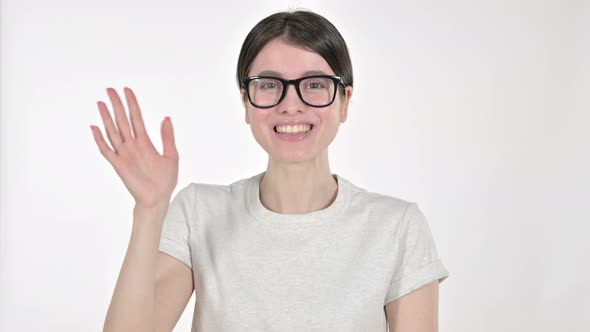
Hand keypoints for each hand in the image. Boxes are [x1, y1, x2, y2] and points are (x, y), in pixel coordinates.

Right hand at [90, 87, 178, 208]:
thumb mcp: (172, 156)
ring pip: (113, 131)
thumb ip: (168, 137)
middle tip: (110, 89)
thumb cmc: (165, 181)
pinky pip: (106, 150)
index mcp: (145, 142)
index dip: (132, 104)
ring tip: (101, 103)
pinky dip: (100, 139)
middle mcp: (132, 146)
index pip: (136, 118)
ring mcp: (124, 154)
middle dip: (117, 105)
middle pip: (122, 121)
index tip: (127, 90)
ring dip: (107, 117)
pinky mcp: (118, 165)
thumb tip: (166, 118)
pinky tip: (94, 127)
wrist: (158, 199)